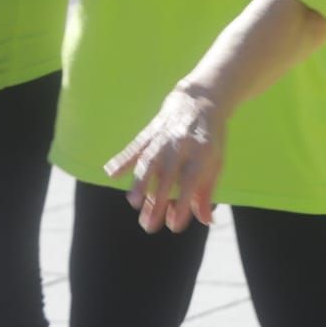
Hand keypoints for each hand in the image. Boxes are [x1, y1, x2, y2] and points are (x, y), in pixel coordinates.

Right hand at [105, 84, 226, 232]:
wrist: (200, 100)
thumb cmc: (208, 139)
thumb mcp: (215, 163)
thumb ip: (206, 192)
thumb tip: (206, 221)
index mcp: (202, 153)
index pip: (190, 182)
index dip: (182, 204)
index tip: (174, 226)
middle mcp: (182, 144)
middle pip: (168, 175)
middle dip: (158, 201)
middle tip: (149, 225)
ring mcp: (164, 137)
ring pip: (149, 161)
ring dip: (141, 181)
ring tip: (133, 202)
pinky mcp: (150, 132)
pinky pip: (135, 147)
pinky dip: (122, 159)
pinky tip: (110, 173)